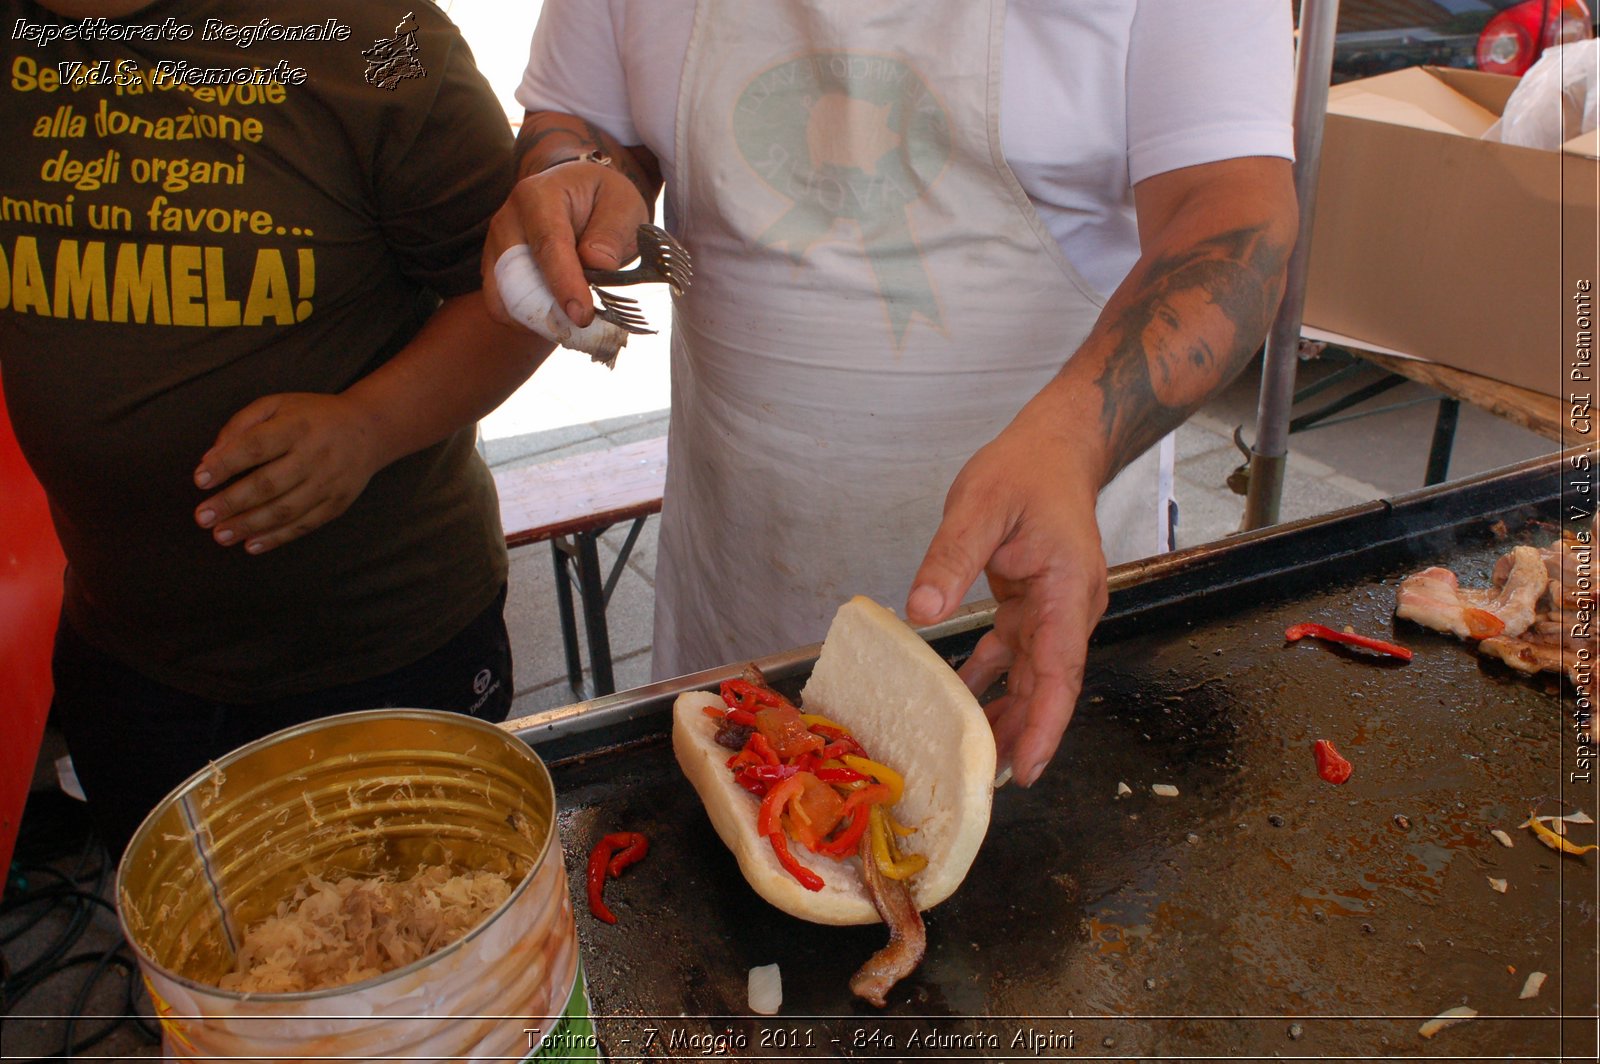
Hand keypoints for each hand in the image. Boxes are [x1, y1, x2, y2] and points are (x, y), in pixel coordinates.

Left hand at [192, 392, 383, 554]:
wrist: (369, 430)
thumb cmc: (312, 416)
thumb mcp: (276, 405)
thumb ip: (241, 425)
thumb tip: (210, 458)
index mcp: (297, 426)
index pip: (257, 446)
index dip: (227, 464)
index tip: (200, 479)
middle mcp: (315, 455)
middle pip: (269, 484)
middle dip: (232, 503)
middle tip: (202, 517)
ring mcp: (329, 482)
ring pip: (285, 510)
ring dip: (250, 525)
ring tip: (220, 534)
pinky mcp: (337, 503)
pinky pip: (304, 525)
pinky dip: (277, 538)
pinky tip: (251, 545)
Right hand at [481, 159, 649, 329]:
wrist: (580, 196)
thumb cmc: (602, 199)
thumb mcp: (622, 204)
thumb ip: (611, 232)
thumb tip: (597, 263)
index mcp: (539, 196)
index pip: (549, 245)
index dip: (565, 284)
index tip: (582, 316)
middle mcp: (508, 220)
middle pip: (516, 278)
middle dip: (546, 310)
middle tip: (583, 326)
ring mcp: (496, 247)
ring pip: (504, 299)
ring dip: (538, 319)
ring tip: (574, 323)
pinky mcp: (495, 271)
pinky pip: (505, 307)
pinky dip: (531, 321)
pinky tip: (559, 319)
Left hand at [906, 410, 1108, 787]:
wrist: (1055, 447)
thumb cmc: (1025, 470)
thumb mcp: (980, 506)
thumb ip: (951, 559)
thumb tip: (922, 613)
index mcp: (1066, 589)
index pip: (1060, 671)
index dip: (1045, 724)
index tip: (1029, 768)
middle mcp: (1068, 607)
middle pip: (1048, 685)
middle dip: (1025, 736)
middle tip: (990, 785)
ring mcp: (1053, 609)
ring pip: (1032, 676)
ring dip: (1008, 716)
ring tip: (978, 762)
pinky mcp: (1033, 605)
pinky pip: (1014, 654)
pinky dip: (992, 681)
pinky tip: (964, 707)